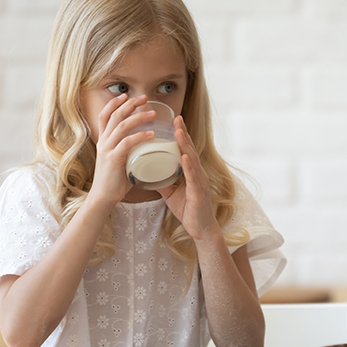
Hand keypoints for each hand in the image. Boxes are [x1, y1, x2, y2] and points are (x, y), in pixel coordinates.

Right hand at [89, 94, 154, 207]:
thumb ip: (128, 149)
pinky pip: (127, 143)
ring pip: (122, 126)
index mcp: (104, 140)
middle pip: (115, 116)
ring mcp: (107, 150)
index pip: (105, 115)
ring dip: (138, 118)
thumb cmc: (115, 180)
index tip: (127, 95)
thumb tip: (145, 144)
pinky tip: (151, 134)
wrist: (104, 197)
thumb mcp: (119, 159)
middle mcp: (103, 142)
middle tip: (145, 98)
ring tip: (153, 114)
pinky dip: (140, 136)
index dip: (114, 103)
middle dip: (130, 104)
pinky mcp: (113, 159)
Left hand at [158, 116, 219, 241]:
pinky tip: (183, 157)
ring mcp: (200, 181)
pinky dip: (188, 165)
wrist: (200, 228)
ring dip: (185, 145)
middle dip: (183, 133)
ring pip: (191, 159)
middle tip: (176, 118)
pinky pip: (193, 176)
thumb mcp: (171, 193)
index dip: (180, 135)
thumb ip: (162, 182)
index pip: (185, 149)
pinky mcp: (199, 191)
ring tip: (178, 132)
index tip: (174, 121)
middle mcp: (198, 172)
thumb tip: (146, 174)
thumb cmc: (188, 209)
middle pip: (189, 149)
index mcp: (192, 172)